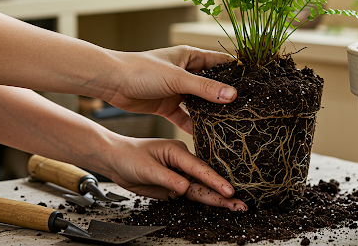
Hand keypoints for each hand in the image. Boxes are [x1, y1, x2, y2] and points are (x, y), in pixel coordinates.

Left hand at [104, 45, 234, 133]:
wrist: (113, 83)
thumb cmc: (142, 70)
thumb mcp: (178, 79)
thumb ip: (205, 88)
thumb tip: (232, 95)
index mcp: (190, 57)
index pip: (220, 62)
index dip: (236, 71)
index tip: (253, 82)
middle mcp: (186, 72)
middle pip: (212, 84)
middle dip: (225, 95)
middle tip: (244, 107)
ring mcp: (177, 89)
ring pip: (200, 101)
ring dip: (210, 111)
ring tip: (229, 123)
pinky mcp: (167, 104)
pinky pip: (185, 116)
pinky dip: (194, 124)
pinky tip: (205, 134)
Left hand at [107, 136, 246, 210]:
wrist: (117, 160)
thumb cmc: (130, 157)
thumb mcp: (147, 168)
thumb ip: (168, 178)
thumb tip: (185, 188)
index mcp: (178, 151)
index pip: (200, 169)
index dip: (215, 181)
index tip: (229, 191)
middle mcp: (182, 161)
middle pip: (205, 180)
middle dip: (223, 192)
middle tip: (240, 203)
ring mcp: (179, 172)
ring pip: (200, 188)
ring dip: (215, 198)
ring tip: (234, 206)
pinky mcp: (175, 183)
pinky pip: (190, 193)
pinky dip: (203, 199)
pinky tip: (217, 204)